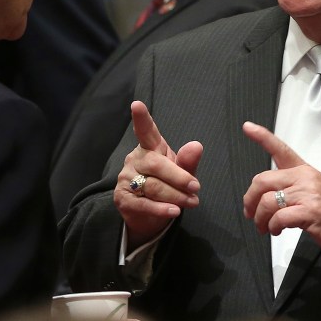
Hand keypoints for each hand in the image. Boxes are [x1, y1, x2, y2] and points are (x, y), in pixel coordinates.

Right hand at [113, 101, 201, 249]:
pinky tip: (174, 211)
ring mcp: (126, 179)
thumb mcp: (181, 173)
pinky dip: (161, 209)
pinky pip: (144, 204)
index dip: (142, 118)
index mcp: (150, 147)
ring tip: (192, 202)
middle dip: (179, 177)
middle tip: (196, 187)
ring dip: (176, 196)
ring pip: (153, 186)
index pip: (146, 131)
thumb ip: (188, 161)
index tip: (137, 105)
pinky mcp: (123, 199)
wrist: (148, 215)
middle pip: (156, 165)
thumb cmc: (167, 186)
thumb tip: (197, 145)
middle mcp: (135, 159)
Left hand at [241, 121, 320, 258]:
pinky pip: (279, 218)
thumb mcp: (314, 188)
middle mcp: (305, 178)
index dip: (262, 137)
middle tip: (250, 213)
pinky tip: (277, 230)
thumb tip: (264, 194)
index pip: (281, 149)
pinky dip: (272, 227)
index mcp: (304, 170)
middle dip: (250, 199)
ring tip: (264, 227)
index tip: (248, 127)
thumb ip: (291, 185)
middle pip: (263, 181)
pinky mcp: (310, 212)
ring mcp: (308, 194)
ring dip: (260, 219)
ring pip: (267, 202)